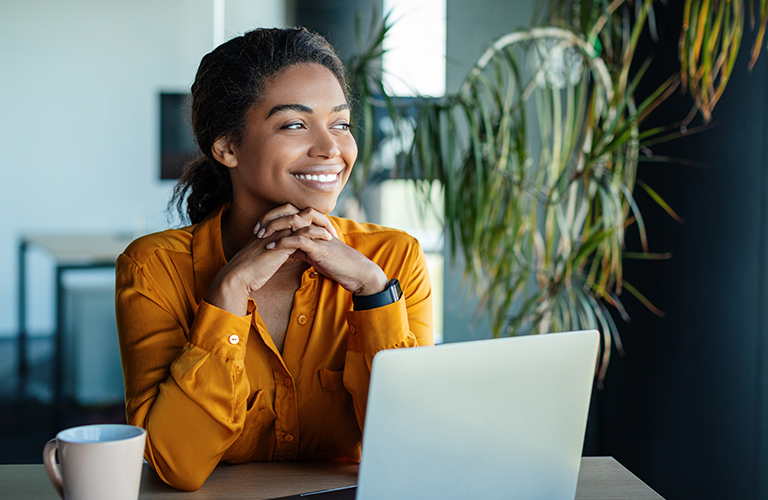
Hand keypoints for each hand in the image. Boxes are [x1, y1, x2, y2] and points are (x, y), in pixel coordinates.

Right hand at [206, 223, 331, 315]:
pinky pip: (304, 233)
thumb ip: (277, 250)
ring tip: (332, 231)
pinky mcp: (282, 243)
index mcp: (270, 228)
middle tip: (329, 225)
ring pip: (303, 219)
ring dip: (320, 224)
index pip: (291, 215)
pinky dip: (317, 234)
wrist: (239, 276)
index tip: (320, 228)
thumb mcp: (266, 256)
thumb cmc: (250, 270)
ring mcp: (278, 233)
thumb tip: (289, 253)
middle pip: (298, 212)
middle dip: (316, 217)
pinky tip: (327, 238)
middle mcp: (274, 227)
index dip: (306, 220)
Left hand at [256, 205, 387, 296]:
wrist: (355, 272)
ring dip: (274, 227)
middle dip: (270, 218)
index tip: (259, 227)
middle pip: (289, 211)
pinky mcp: (320, 247)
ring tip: (260, 236)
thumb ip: (300, 249)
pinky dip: (283, 242)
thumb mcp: (314, 255)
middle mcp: (315, 226)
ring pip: (292, 221)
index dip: (273, 217)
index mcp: (313, 225)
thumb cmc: (336, 264)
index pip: (290, 213)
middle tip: (256, 229)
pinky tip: (271, 247)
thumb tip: (285, 252)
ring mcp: (317, 235)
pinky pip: (298, 240)